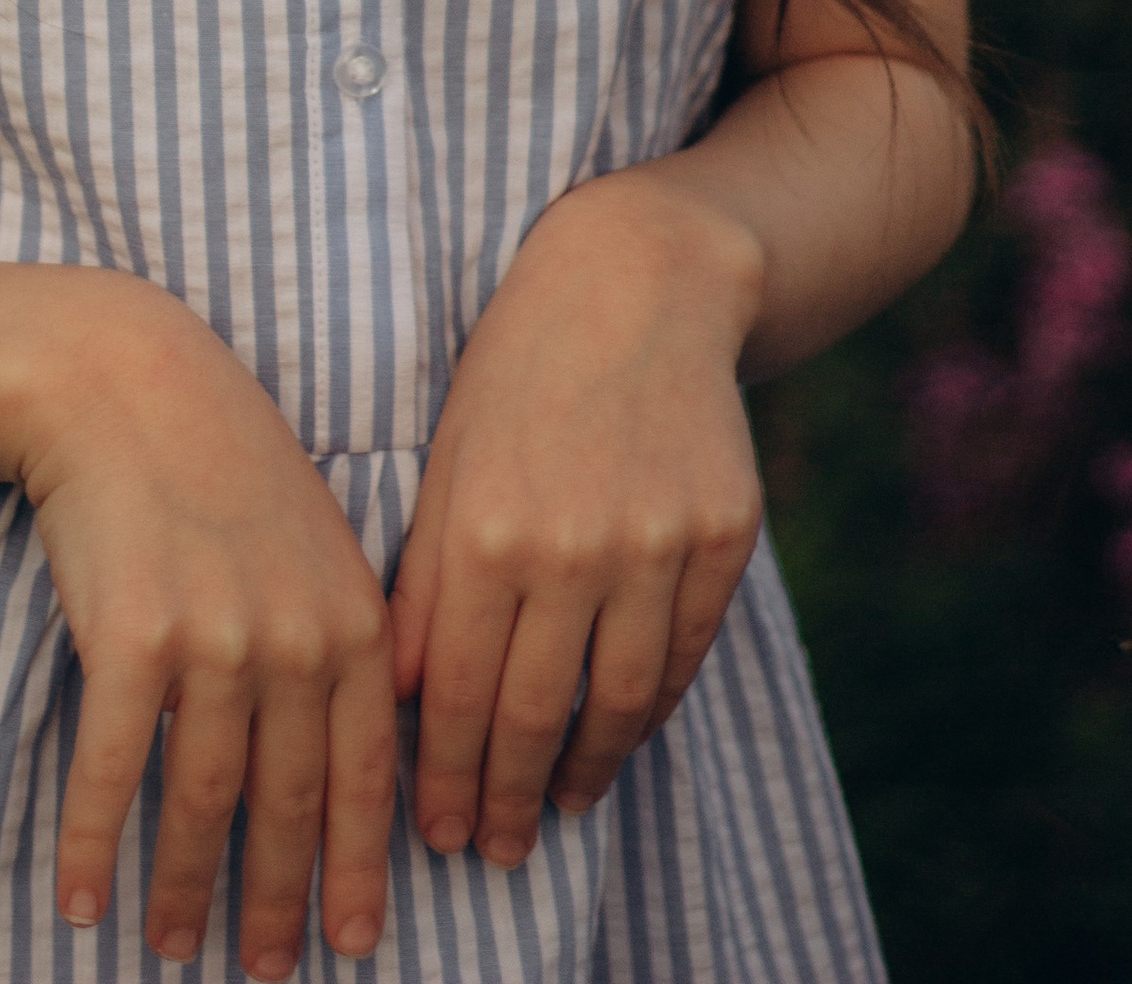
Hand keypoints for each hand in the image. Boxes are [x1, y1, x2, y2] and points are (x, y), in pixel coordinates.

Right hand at [21, 282, 398, 975]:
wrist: (129, 383)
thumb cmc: (224, 462)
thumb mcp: (316, 543)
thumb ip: (343, 641)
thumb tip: (359, 755)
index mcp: (354, 622)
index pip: (365, 780)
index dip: (358, 870)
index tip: (352, 941)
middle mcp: (295, 641)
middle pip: (287, 808)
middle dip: (275, 902)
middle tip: (263, 971)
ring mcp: (214, 641)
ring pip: (202, 802)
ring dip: (184, 887)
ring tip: (173, 943)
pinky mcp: (130, 637)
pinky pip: (112, 771)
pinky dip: (95, 845)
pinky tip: (82, 900)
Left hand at [390, 170, 766, 868]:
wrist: (638, 282)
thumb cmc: (518, 370)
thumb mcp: (448, 462)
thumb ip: (427, 586)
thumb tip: (408, 705)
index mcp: (486, 526)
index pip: (462, 696)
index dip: (450, 777)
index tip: (438, 831)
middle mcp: (573, 544)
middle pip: (539, 716)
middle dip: (510, 799)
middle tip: (494, 849)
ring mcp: (657, 541)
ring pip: (621, 701)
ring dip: (585, 772)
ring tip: (559, 808)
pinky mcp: (723, 533)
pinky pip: (685, 655)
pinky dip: (650, 711)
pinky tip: (620, 735)